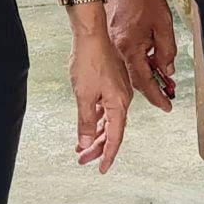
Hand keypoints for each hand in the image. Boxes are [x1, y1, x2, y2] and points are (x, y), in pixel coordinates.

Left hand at [69, 13, 133, 172]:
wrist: (91, 35)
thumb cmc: (89, 61)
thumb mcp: (84, 96)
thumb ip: (85, 122)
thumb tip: (85, 143)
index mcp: (119, 104)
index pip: (115, 137)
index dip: (107, 155)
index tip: (101, 168)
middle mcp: (122, 99)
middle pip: (112, 130)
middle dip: (97, 147)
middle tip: (82, 160)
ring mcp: (117, 91)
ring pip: (108, 120)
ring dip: (95, 134)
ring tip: (81, 147)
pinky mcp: (111, 84)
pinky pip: (105, 109)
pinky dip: (96, 119)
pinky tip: (86, 125)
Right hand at [98, 0, 177, 112]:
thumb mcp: (163, 22)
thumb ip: (166, 48)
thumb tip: (167, 69)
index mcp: (129, 47)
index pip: (144, 81)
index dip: (157, 96)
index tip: (166, 106)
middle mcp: (116, 50)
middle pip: (135, 78)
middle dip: (153, 87)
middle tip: (169, 91)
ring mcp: (110, 44)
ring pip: (130, 68)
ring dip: (147, 74)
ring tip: (163, 74)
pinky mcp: (110, 38)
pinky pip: (125, 57)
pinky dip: (138, 62)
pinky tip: (150, 58)